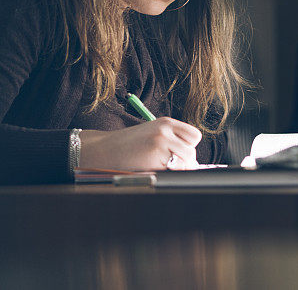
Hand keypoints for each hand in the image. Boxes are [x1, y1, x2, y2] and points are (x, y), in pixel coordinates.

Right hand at [78, 117, 201, 170]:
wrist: (102, 150)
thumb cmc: (127, 146)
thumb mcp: (152, 135)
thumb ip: (171, 142)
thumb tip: (194, 163)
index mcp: (166, 123)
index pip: (194, 136)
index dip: (190, 147)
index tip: (180, 154)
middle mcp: (165, 130)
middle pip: (191, 151)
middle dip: (185, 163)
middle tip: (169, 166)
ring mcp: (160, 143)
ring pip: (186, 162)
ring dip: (178, 170)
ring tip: (160, 169)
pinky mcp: (155, 157)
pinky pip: (173, 171)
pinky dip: (167, 175)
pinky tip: (153, 171)